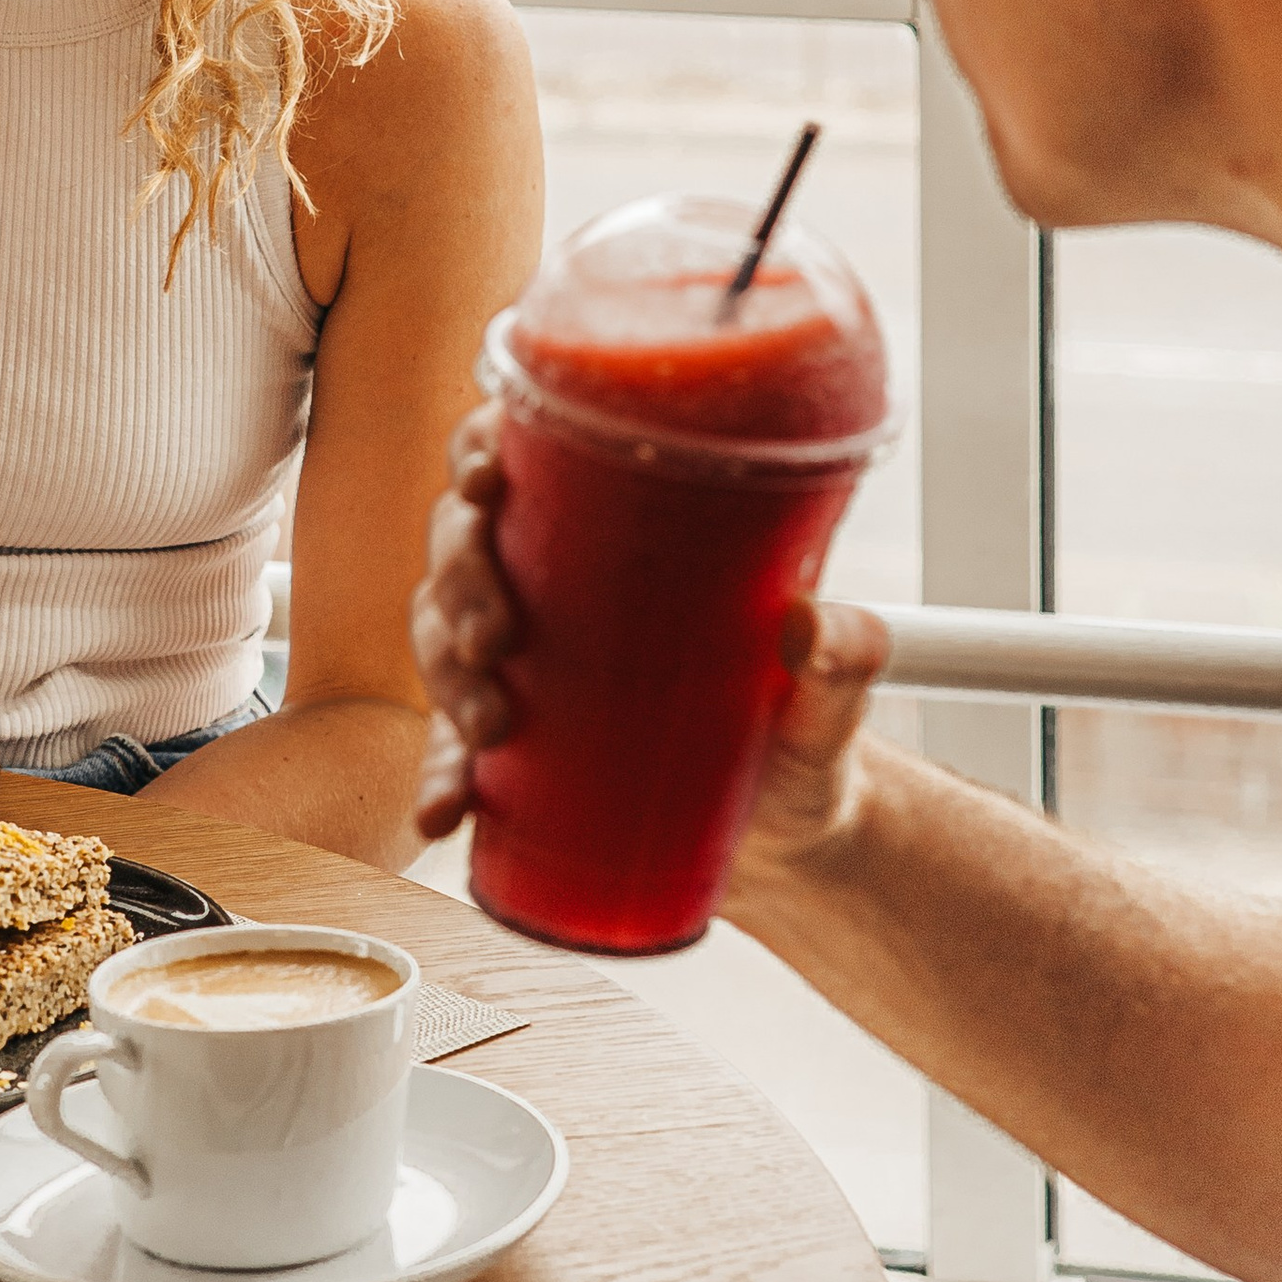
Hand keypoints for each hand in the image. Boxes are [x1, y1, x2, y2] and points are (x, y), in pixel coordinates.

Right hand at [407, 401, 891, 891]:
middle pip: (462, 542)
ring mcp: (524, 665)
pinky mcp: (511, 747)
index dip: (480, 448)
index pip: (526, 456)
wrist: (786, 832)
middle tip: (493, 637)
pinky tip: (441, 811)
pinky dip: (437, 777)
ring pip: (439, 635)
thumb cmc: (799, 734)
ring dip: (444, 676)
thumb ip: (843, 661)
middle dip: (461, 580)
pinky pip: (449, 749)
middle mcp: (554, 582)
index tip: (483, 478)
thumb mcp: (826, 697)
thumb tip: (817, 629)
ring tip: (489, 728)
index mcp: (620, 530)